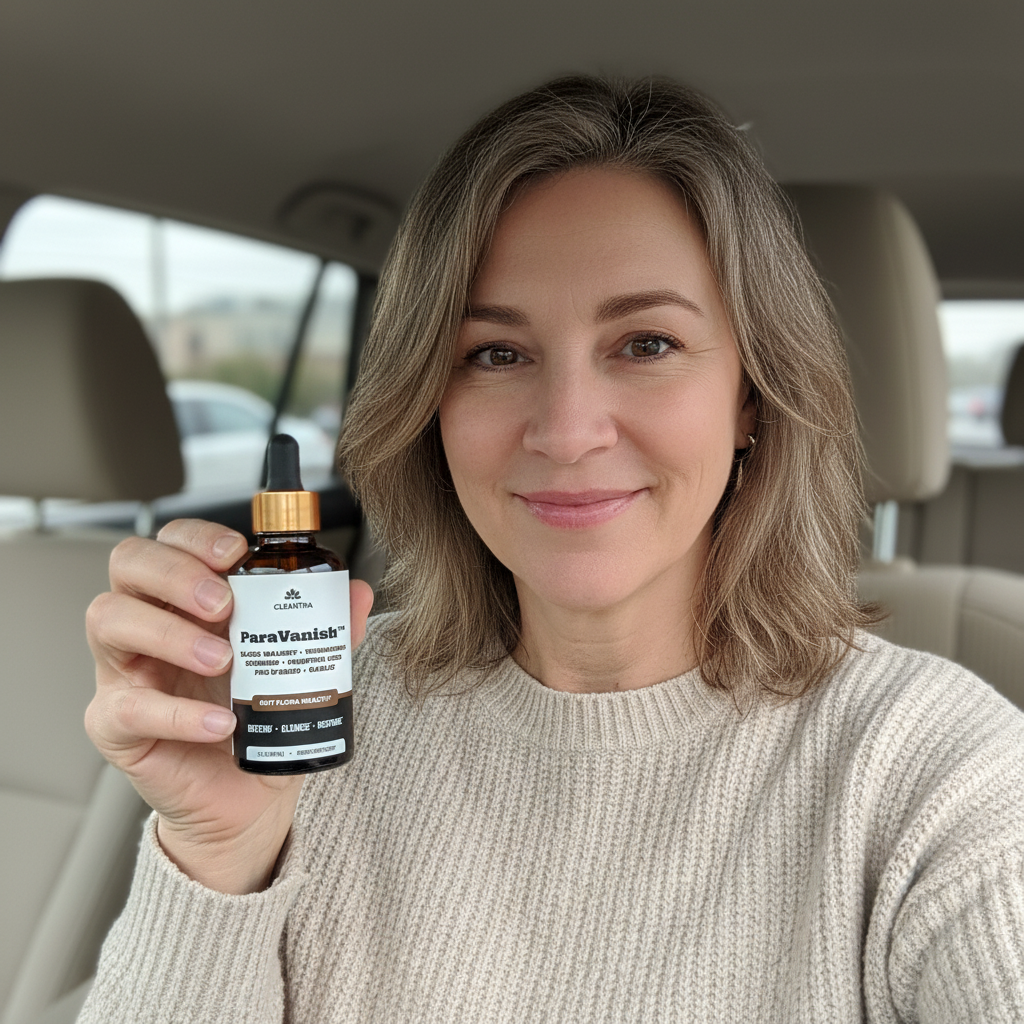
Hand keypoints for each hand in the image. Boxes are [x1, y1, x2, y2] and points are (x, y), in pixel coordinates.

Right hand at [85, 518, 373, 894]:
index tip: (236, 552)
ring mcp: (124, 671)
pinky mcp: (115, 726)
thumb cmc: (261, 720)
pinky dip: (176, 712)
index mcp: (186, 598)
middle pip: (128, 564)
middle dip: (176, 573)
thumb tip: (357, 592)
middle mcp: (146, 623)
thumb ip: (326, 628)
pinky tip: (218, 723)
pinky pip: (127, 706)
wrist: (249, 797)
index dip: (196, 536)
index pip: (170, 541)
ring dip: (170, 632)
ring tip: (223, 660)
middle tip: (224, 604)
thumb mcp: (300, 668)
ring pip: (109, 619)